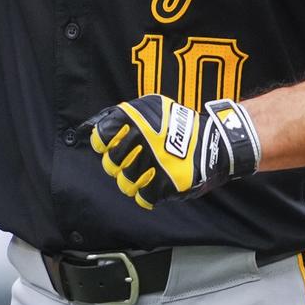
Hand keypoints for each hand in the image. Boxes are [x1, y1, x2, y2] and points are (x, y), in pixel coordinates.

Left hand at [82, 95, 261, 209]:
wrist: (214, 142)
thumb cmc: (176, 125)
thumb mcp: (149, 107)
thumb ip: (119, 116)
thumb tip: (89, 128)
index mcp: (134, 118)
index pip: (101, 137)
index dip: (104, 145)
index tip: (111, 148)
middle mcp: (140, 138)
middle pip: (110, 164)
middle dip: (119, 166)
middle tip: (133, 163)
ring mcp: (152, 162)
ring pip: (124, 183)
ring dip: (133, 181)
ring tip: (146, 175)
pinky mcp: (165, 183)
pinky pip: (143, 198)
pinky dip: (147, 195)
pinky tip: (155, 186)